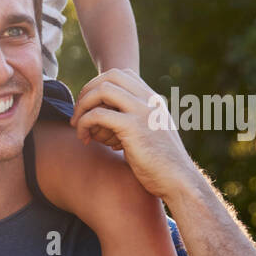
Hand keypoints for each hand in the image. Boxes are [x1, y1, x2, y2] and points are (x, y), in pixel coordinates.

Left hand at [71, 69, 200, 201]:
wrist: (178, 181)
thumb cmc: (161, 165)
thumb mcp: (150, 136)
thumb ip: (135, 123)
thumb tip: (109, 122)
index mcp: (153, 100)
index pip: (122, 74)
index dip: (99, 84)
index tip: (89, 106)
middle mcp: (149, 100)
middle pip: (110, 76)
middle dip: (87, 91)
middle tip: (78, 113)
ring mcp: (142, 112)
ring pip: (102, 91)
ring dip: (82, 106)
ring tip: (76, 125)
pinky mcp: (133, 128)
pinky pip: (98, 115)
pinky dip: (84, 124)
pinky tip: (83, 139)